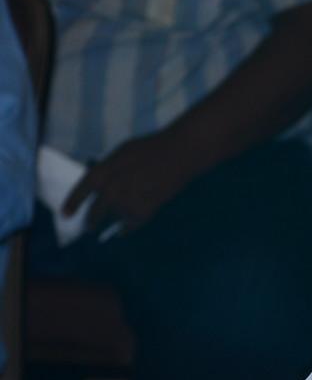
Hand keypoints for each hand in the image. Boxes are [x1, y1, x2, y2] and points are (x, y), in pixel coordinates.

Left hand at [61, 130, 196, 235]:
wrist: (177, 154)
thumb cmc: (149, 149)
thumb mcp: (120, 154)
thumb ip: (108, 170)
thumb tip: (103, 188)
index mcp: (102, 172)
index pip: (82, 190)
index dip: (72, 203)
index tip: (65, 215)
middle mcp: (111, 189)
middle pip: (95, 212)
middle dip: (91, 221)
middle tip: (89, 228)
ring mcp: (128, 202)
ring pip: (116, 218)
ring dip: (117, 218)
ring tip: (121, 217)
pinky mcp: (144, 211)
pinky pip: (130, 225)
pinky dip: (127, 228)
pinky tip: (124, 230)